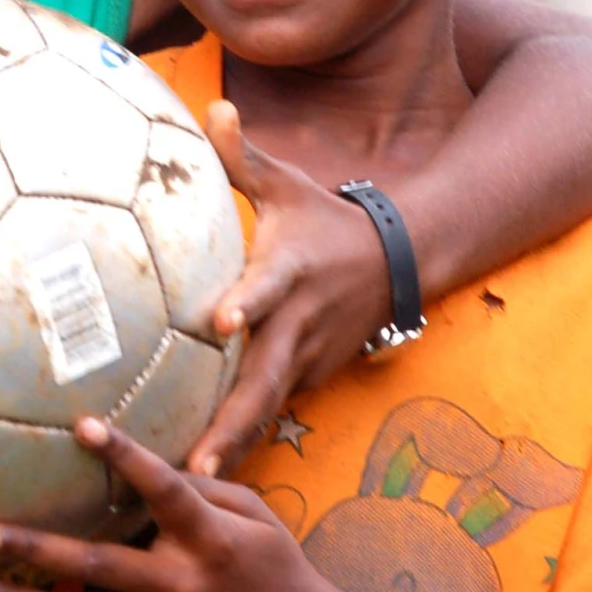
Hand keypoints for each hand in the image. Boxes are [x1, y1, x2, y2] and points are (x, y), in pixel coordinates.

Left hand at [0, 419, 317, 591]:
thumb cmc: (273, 562)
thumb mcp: (253, 511)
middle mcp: (184, 587)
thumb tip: (140, 459)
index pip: (165, 492)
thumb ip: (198, 487)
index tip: (84, 425)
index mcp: (213, 540)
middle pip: (98, 568)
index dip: (126, 457)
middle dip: (34, 551)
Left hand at [186, 102, 392, 475]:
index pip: (265, 286)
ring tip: (192, 484)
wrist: (398, 263)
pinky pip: (272, 412)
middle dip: (232, 420)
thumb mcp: (288, 184)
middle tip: (195, 460)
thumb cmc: (324, 219)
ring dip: (234, 444)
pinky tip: (203, 478)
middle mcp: (298, 322)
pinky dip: (244, 441)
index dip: (246, 302)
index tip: (220, 321)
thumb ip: (242, 155)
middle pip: (264, 377)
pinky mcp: (308, 379)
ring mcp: (306, 358)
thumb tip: (213, 107)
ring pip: (268, 407)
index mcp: (289, 271)